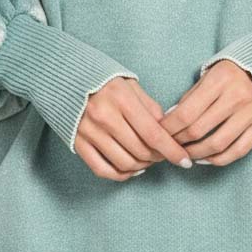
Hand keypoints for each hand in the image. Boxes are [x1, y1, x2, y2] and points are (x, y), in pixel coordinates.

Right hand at [74, 76, 194, 180]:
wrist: (67, 77)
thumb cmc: (104, 80)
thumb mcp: (131, 85)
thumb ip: (150, 108)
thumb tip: (167, 131)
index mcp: (121, 99)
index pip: (153, 133)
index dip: (172, 151)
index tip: (185, 160)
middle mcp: (104, 117)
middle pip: (140, 151)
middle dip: (158, 158)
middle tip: (164, 155)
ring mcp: (89, 132)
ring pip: (124, 163)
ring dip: (142, 167)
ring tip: (148, 160)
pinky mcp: (78, 143)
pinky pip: (103, 169)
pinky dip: (121, 175)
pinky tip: (131, 169)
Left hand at [161, 60, 251, 165]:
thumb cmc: (228, 74)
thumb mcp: (207, 76)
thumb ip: (189, 98)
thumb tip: (169, 121)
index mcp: (220, 79)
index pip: (186, 112)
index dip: (169, 128)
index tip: (159, 134)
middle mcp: (238, 96)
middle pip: (199, 130)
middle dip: (179, 142)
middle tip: (169, 146)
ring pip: (218, 144)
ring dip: (196, 154)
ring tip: (185, 154)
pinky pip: (238, 151)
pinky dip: (218, 159)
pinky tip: (205, 158)